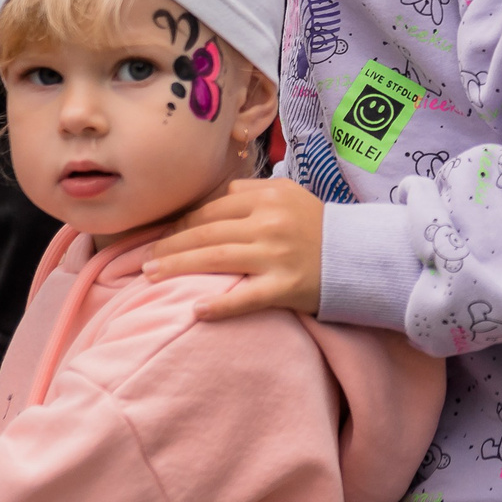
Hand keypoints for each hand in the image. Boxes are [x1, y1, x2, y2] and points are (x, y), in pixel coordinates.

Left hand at [143, 177, 325, 319]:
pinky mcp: (286, 287)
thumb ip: (254, 190)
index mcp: (269, 198)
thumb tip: (222, 193)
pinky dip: (220, 306)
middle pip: (207, 233)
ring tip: (151, 275)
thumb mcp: (291, 194)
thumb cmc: (318, 226)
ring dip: (179, 267)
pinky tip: (195, 311)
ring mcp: (277, 256)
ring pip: (216, 259)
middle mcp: (269, 224)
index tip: (160, 237)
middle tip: (141, 259)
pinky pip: (246, 297)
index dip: (181, 224)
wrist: (360, 255)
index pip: (212, 209)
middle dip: (169, 246)